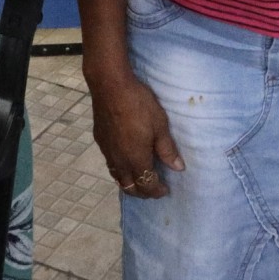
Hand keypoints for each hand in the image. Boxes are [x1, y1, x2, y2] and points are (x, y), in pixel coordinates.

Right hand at [89, 72, 182, 198]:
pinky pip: (110, 164)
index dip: (157, 191)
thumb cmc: (139, 104)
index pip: (146, 185)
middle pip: (130, 187)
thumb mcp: (160, 125)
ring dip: (129, 183)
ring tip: (140, 179)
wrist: (110, 87)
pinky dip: (120, 170)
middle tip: (153, 189)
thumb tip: (178, 168)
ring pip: (117, 177)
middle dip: (143, 192)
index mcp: (136, 159)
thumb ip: (167, 149)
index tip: (166, 190)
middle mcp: (119, 161)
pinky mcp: (100, 142)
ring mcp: (107, 152)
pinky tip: (125, 161)